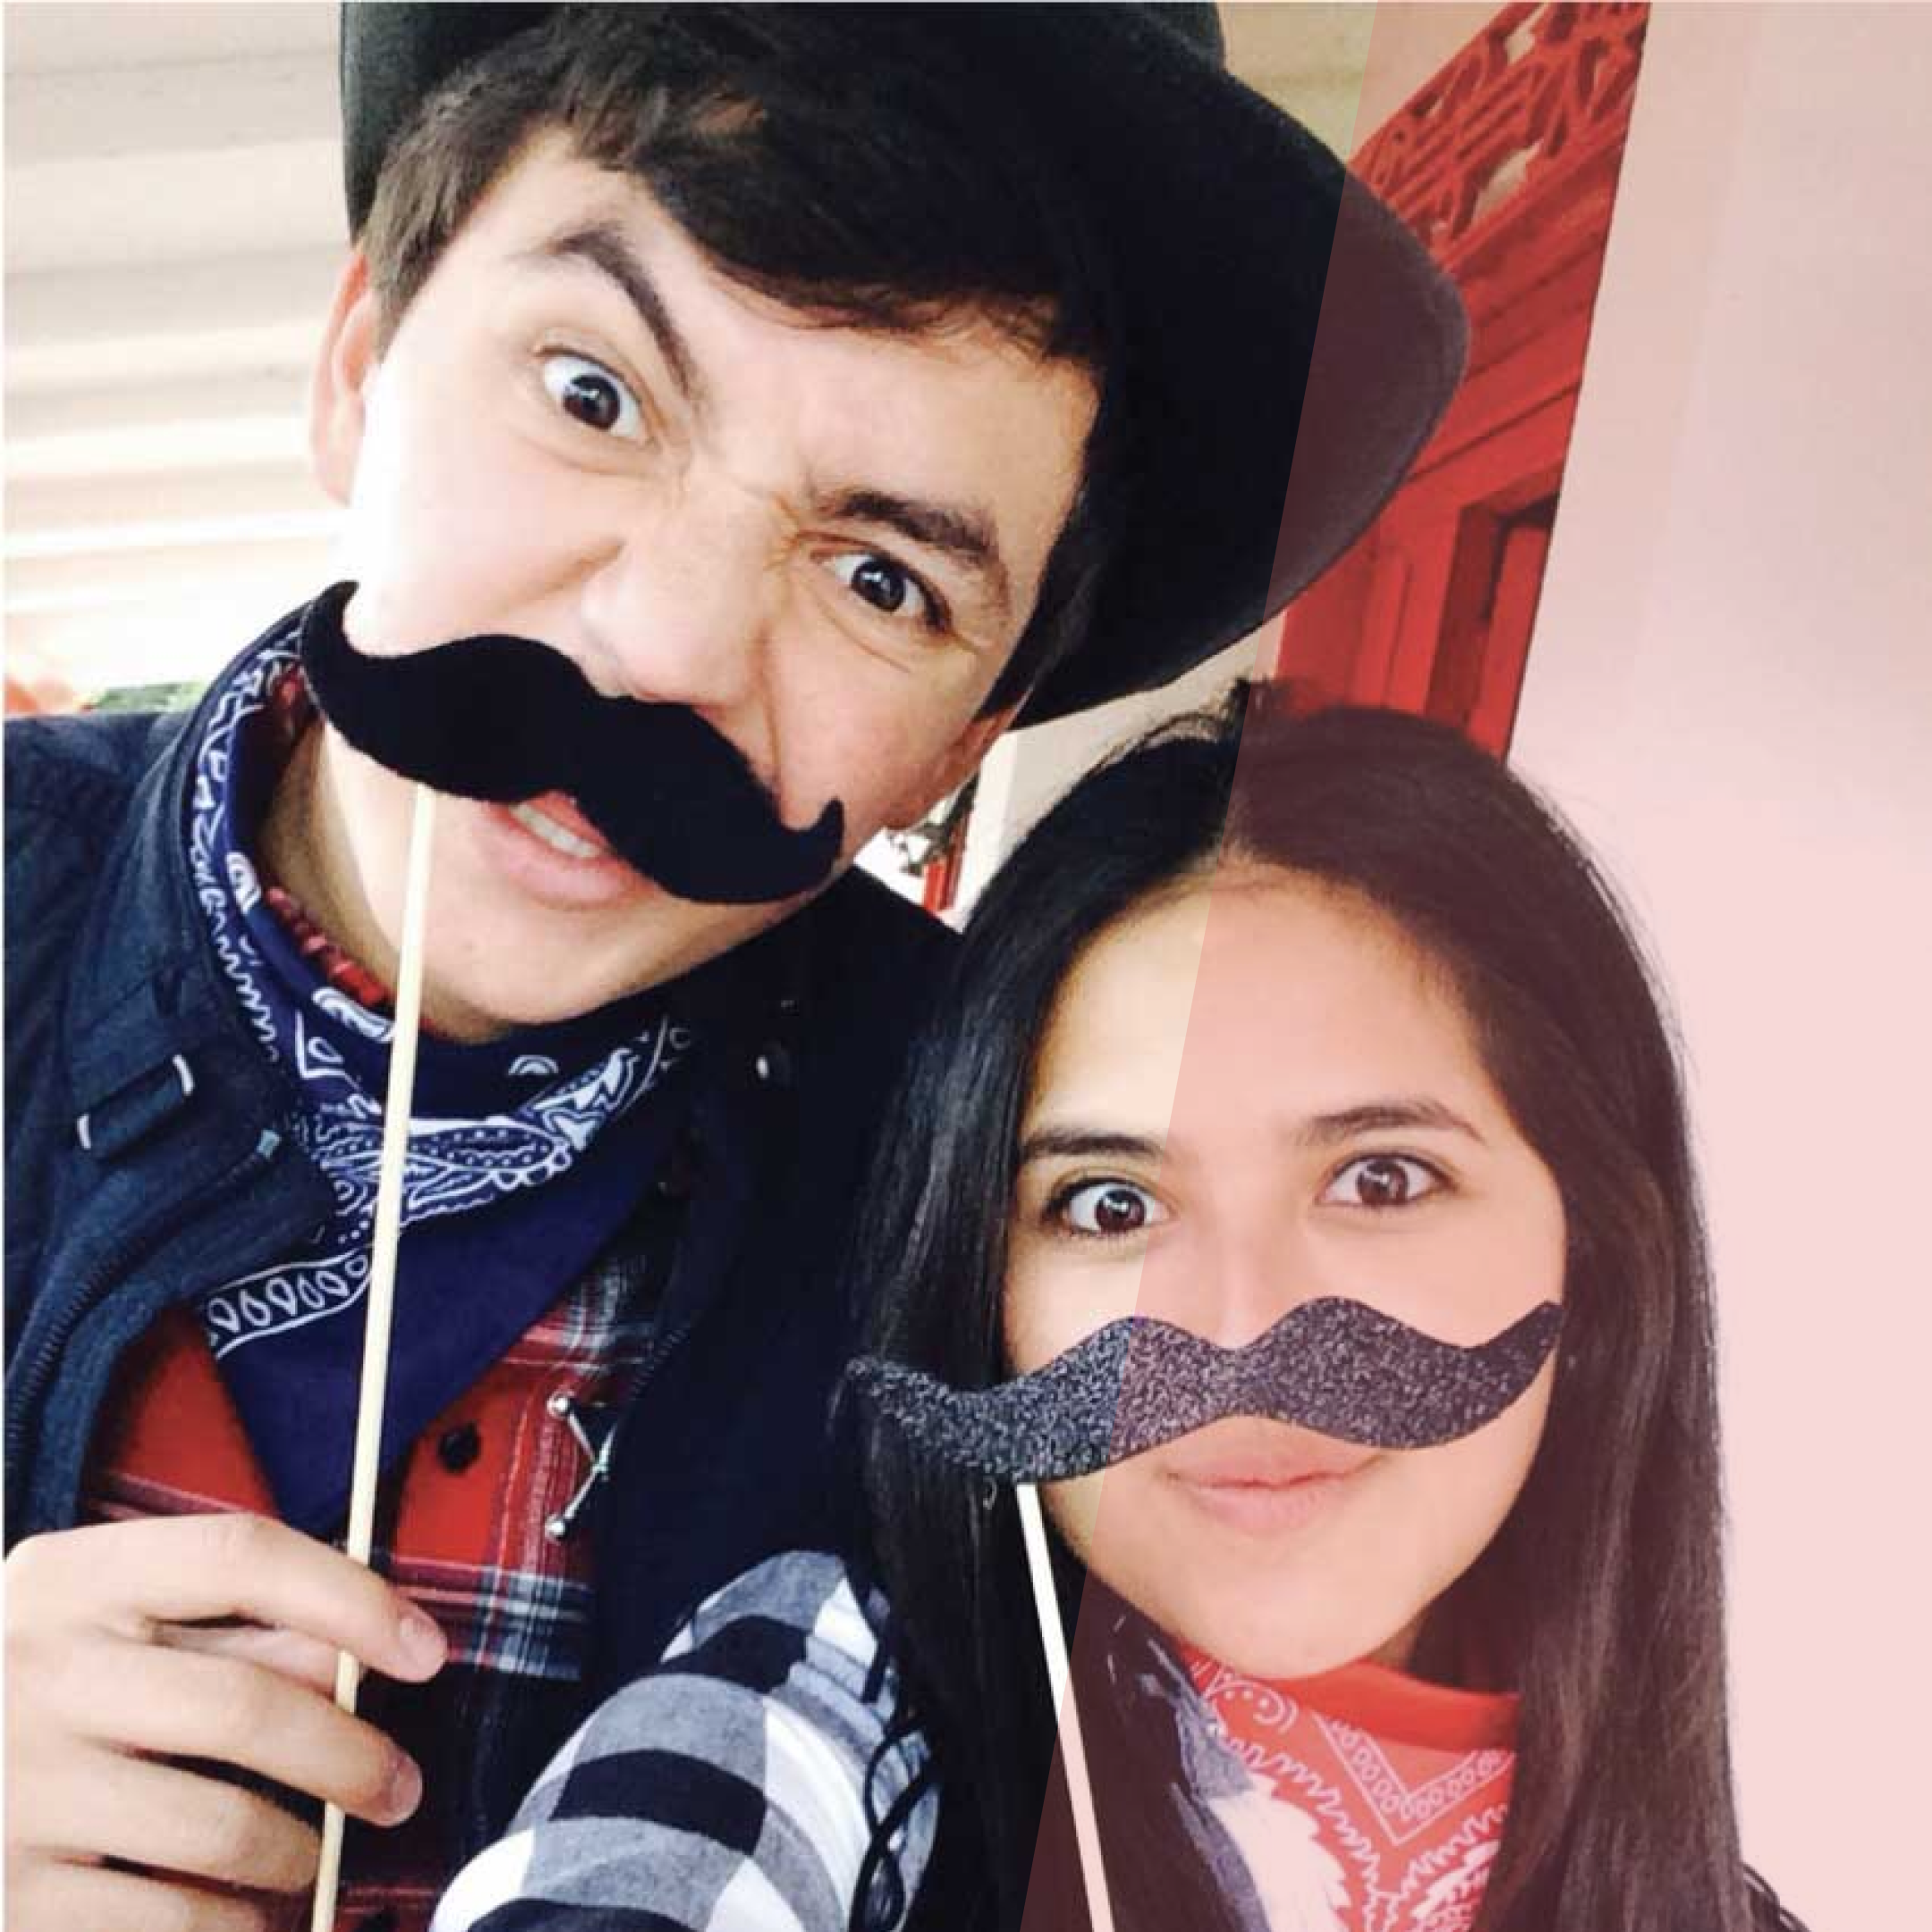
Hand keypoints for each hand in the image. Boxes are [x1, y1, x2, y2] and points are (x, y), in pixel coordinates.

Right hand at [5, 1513, 446, 1931]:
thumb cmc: (32, 1694)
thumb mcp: (107, 1629)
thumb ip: (227, 1627)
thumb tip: (361, 1651)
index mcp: (73, 1580)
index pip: (242, 1556)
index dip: (353, 1599)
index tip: (428, 1651)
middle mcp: (37, 1671)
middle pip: (247, 1705)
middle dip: (352, 1757)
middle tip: (397, 1789)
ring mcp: (15, 1787)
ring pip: (222, 1826)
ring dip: (300, 1854)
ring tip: (317, 1862)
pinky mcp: (5, 1896)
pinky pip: (167, 1919)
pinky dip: (233, 1926)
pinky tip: (250, 1918)